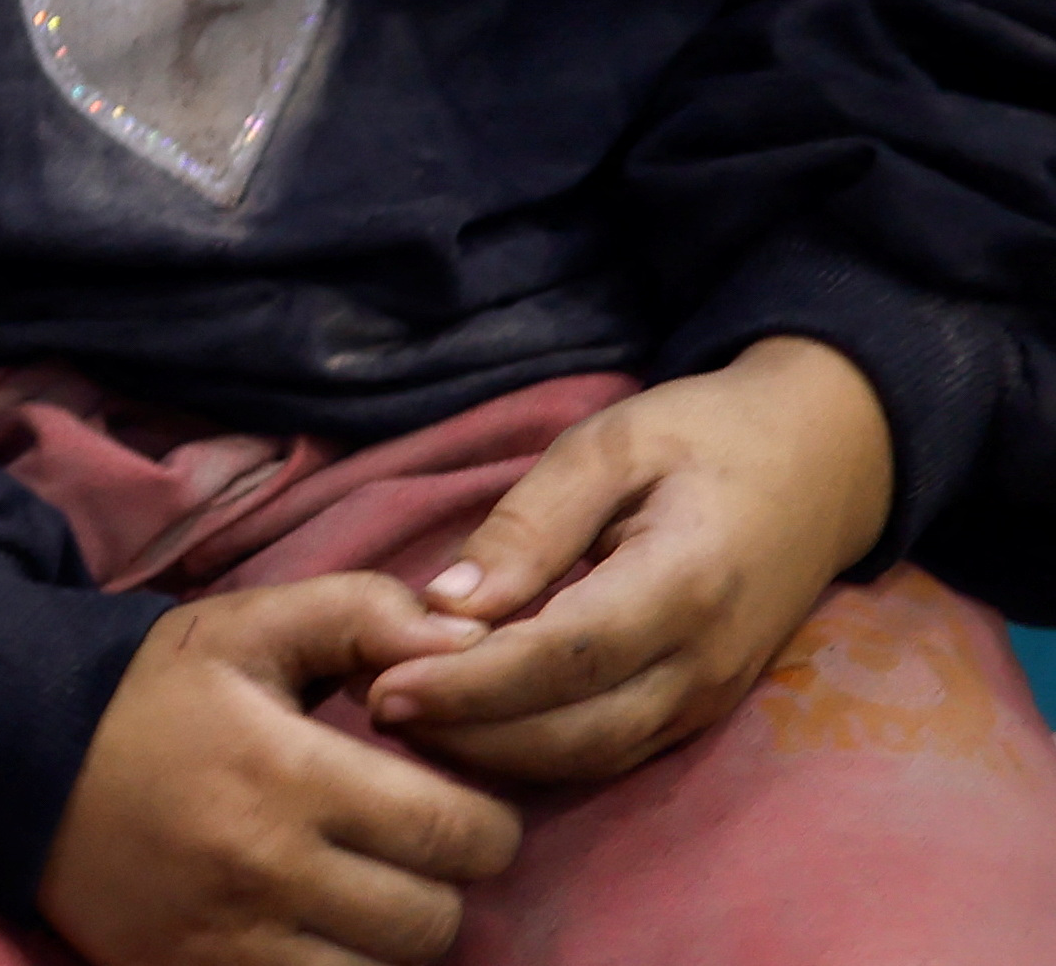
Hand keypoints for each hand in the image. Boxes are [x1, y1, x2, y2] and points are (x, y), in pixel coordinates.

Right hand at [37, 578, 516, 965]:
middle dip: (435, 882)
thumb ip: (363, 614)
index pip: (461, 833)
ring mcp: (230, 941)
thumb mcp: (245, 627)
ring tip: (352, 890)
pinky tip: (310, 927)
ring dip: (384, 937)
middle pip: (434, 921)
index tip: (449, 800)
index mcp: (285, 770)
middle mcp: (264, 867)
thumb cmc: (150, 693)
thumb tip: (476, 639)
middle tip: (401, 848)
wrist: (15, 760)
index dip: (481, 819)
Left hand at [361, 336, 892, 786]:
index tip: (385, 685)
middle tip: (372, 705)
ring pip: (594, 757)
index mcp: (685, 583)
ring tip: (405, 721)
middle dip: (469, 733)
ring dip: (496, 756)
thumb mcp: (608, 445)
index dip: (471, 684)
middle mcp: (706, 661)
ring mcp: (712, 696)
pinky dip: (539, 755)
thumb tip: (449, 600)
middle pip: (576, 730)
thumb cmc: (704, 436)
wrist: (821, 465)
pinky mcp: (702, 710)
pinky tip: (469, 729)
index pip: (565, 658)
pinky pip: (616, 753)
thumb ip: (531, 524)